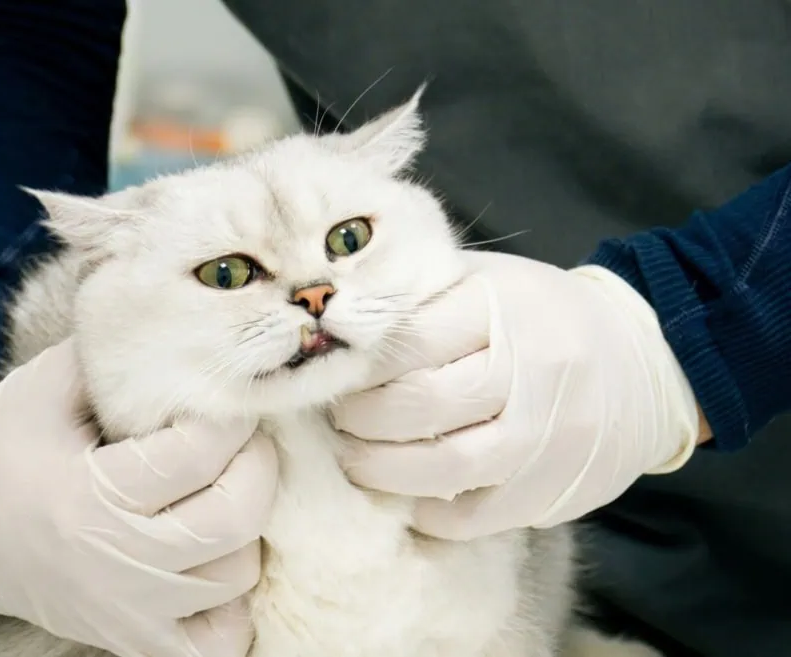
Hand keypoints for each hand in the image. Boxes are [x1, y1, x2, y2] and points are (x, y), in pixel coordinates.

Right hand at [0, 339, 276, 656]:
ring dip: (247, 528)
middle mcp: (113, 560)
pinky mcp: (128, 639)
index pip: (197, 453)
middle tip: (248, 437)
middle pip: (235, 518)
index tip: (234, 393)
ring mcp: (125, 610)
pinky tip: (213, 559)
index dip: (231, 416)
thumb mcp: (42, 387)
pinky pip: (215, 642)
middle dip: (259, 466)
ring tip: (225, 488)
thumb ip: (111, 353)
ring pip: (235, 574)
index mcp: (87, 493)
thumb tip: (186, 326)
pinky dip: (232, 605)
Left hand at [333, 251, 700, 539]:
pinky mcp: (557, 489)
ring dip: (383, 471)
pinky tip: (409, 497)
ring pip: (445, 466)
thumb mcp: (489, 281)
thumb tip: (337, 327)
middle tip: (339, 419)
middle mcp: (532, 371)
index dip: (357, 365)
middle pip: (420, 405)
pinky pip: (477, 515)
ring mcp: (550, 436)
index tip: (333, 373)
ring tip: (356, 460)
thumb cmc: (542, 315)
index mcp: (504, 308)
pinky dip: (430, 513)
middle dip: (360, 419)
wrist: (647, 361)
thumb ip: (423, 298)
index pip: (409, 342)